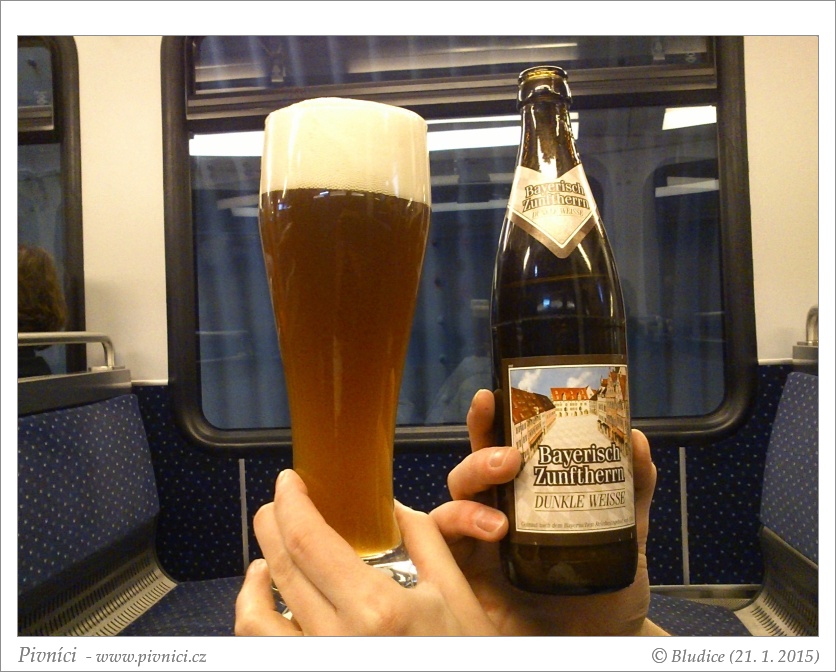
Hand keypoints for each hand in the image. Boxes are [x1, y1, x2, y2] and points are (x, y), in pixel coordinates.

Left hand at [235, 469, 498, 635]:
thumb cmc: (468, 657)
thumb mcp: (457, 599)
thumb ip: (426, 544)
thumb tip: (397, 508)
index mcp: (378, 609)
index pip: (310, 541)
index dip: (291, 503)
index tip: (289, 481)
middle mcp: (339, 639)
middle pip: (282, 567)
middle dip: (271, 523)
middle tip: (277, 501)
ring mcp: (321, 661)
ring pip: (256, 616)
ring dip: (254, 575)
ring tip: (265, 550)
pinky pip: (263, 649)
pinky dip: (253, 618)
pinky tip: (265, 599)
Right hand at [429, 389, 660, 635]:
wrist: (599, 641)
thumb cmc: (603, 590)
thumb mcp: (626, 533)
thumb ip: (631, 489)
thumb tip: (634, 438)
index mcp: (526, 497)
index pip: (503, 451)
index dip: (494, 421)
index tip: (496, 395)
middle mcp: (495, 512)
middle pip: (472, 469)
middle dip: (482, 455)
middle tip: (511, 458)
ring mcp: (476, 542)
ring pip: (453, 498)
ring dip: (470, 495)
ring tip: (502, 520)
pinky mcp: (462, 572)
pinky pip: (437, 540)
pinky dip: (453, 527)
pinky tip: (485, 534)